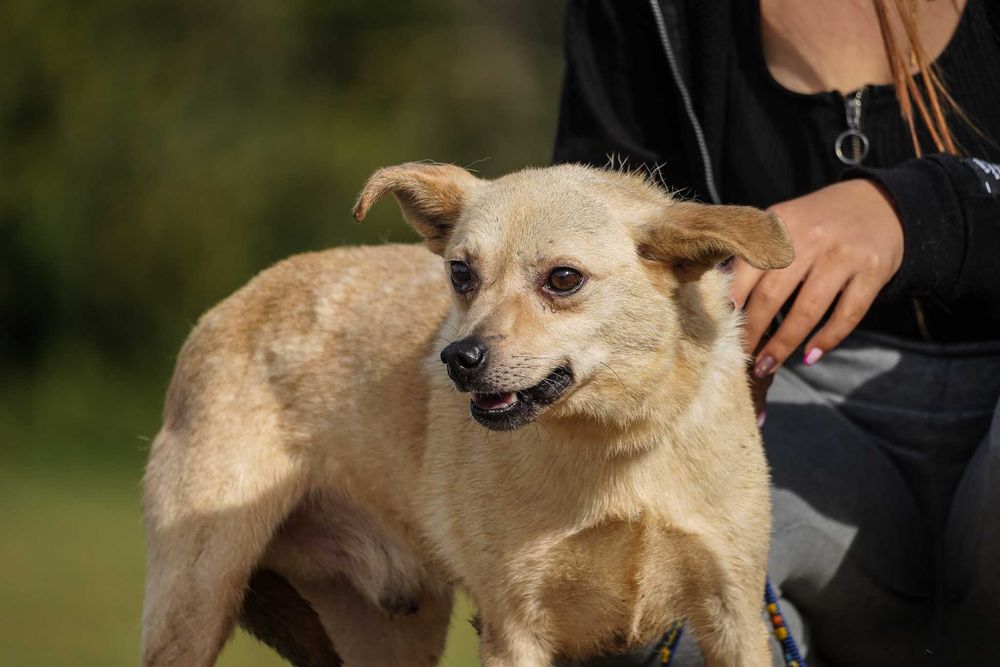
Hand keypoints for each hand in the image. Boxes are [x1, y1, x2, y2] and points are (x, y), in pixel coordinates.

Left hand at [730, 179, 903, 403]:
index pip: (746, 271)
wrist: (878, 202)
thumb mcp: (783, 224)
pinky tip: (810, 357)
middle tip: (738, 358)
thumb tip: (720, 298)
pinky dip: (827, 339)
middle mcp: (810, 238)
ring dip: (783, 345)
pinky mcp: (873, 270)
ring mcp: (843, 255)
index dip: (731, 306)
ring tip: (766, 367)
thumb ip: (754, 254)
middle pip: (772, 295)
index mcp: (779, 226)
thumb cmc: (816, 224)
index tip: (717, 333)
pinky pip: (847, 314)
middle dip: (752, 332)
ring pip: (807, 310)